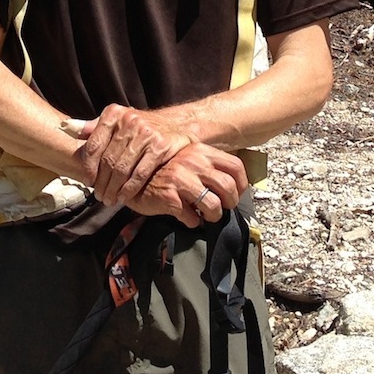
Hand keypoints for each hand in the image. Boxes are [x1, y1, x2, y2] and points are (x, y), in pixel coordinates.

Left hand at [77, 103, 201, 206]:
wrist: (176, 125)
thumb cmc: (139, 127)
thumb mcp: (115, 122)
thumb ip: (92, 127)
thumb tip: (65, 127)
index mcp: (113, 114)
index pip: (93, 145)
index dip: (88, 167)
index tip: (88, 181)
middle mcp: (129, 121)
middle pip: (108, 160)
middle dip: (102, 183)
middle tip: (99, 196)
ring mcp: (146, 134)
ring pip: (122, 169)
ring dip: (114, 189)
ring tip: (110, 199)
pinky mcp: (160, 147)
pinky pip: (140, 173)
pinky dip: (130, 188)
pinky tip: (125, 197)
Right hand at [122, 143, 248, 227]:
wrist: (132, 179)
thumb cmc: (162, 171)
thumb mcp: (187, 159)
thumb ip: (207, 166)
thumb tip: (231, 185)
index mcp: (201, 151)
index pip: (235, 166)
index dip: (241, 184)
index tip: (236, 193)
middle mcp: (193, 163)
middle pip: (228, 188)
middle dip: (229, 203)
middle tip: (222, 208)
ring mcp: (181, 180)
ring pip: (213, 205)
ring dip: (213, 215)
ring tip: (207, 216)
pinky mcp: (169, 198)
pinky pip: (192, 217)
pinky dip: (193, 222)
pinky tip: (188, 218)